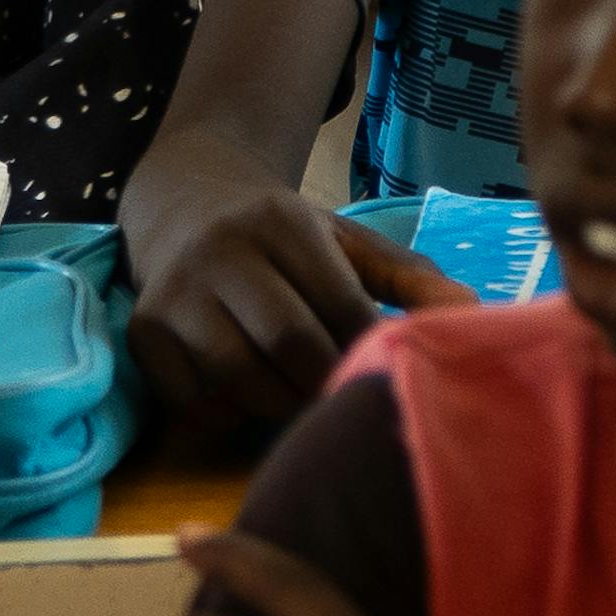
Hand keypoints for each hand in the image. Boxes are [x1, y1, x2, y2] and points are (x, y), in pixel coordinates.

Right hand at [127, 179, 435, 446]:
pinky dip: (225, 412)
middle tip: (341, 396)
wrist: (184, 202)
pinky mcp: (143, 329)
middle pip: (289, 343)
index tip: (378, 369)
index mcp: (282, 222)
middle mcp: (221, 250)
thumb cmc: (282, 237)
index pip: (340, 303)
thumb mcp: (345, 240)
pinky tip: (246, 397)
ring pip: (238, 376)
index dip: (366, 348)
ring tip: (299, 396)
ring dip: (278, 403)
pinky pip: (189, 397)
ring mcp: (175, 291)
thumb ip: (407, 278)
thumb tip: (472, 315)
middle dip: (325, 382)